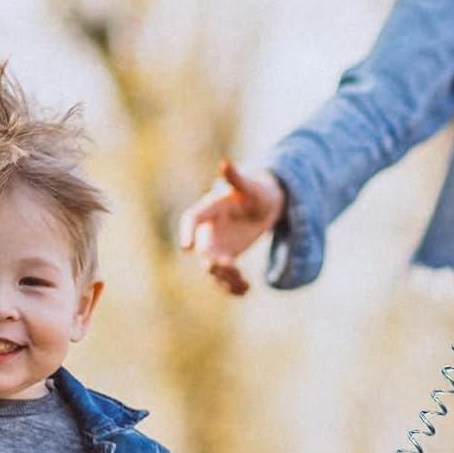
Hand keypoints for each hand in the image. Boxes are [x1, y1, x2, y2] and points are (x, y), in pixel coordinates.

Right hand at [176, 159, 285, 295]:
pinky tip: (247, 290)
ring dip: (225, 279)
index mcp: (210, 209)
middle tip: (232, 266)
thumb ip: (236, 178)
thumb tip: (224, 163)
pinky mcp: (226, 258)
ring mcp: (217, 246)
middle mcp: (209, 230)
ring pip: (213, 269)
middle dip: (214, 262)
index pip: (192, 219)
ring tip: (245, 284)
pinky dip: (233, 286)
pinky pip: (224, 277)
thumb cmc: (257, 190)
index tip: (186, 247)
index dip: (187, 232)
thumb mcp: (251, 185)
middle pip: (204, 250)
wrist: (267, 205)